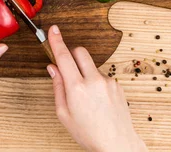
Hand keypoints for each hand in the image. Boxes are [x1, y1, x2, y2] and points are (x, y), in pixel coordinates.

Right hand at [46, 25, 147, 151]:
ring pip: (91, 65)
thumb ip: (57, 87)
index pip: (64, 57)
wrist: (116, 144)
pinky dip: (96, 82)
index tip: (53, 30)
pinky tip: (97, 100)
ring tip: (86, 96)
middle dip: (71, 54)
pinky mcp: (117, 85)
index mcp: (76, 88)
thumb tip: (53, 68)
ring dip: (85, 72)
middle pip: (80, 52)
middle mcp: (93, 81)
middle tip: (68, 68)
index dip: (56, 41)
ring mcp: (108, 82)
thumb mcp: (64, 114)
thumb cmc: (88, 133)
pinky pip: (102, 75)